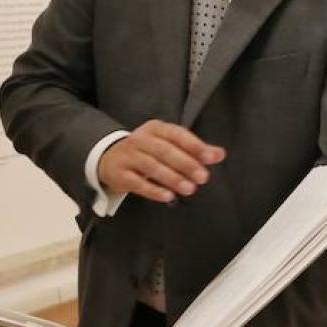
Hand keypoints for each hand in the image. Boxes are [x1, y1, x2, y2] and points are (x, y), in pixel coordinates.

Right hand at [100, 121, 224, 204]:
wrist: (108, 157)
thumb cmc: (145, 151)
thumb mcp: (167, 144)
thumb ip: (193, 150)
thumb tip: (219, 154)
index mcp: (156, 129)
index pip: (177, 134)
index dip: (195, 145)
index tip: (212, 157)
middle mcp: (140, 139)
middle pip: (165, 151)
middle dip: (186, 164)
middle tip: (202, 177)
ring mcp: (128, 156)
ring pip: (152, 166)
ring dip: (172, 178)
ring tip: (189, 189)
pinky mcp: (120, 174)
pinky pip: (137, 183)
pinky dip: (154, 190)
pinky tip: (168, 197)